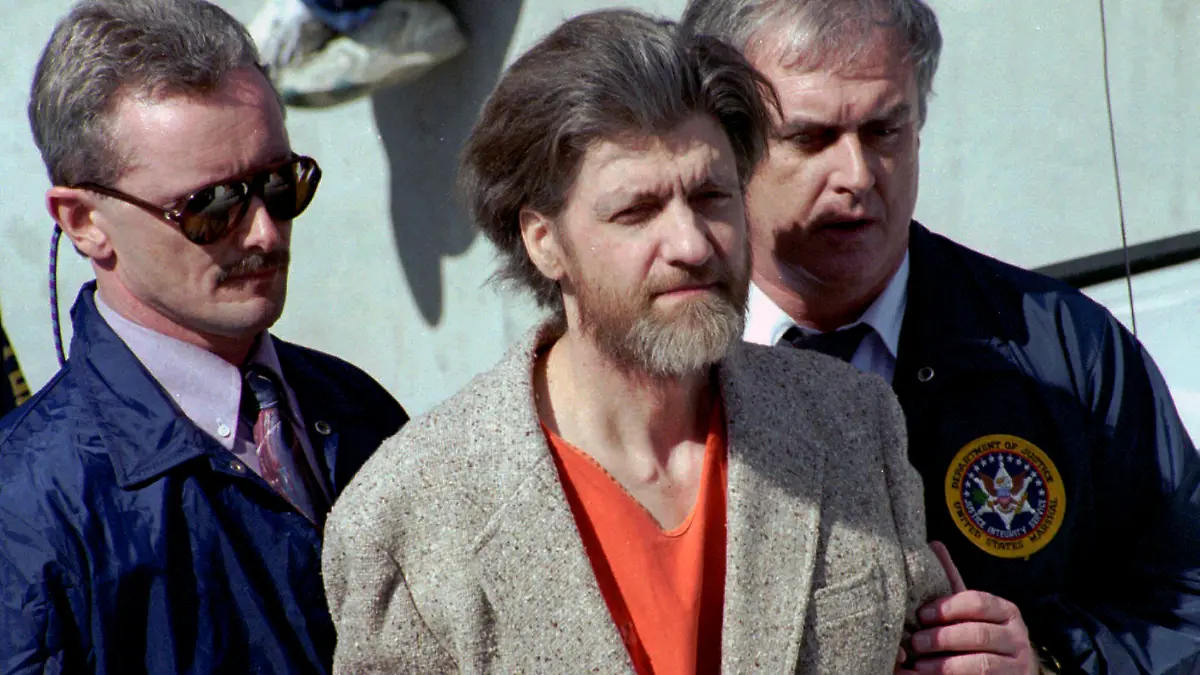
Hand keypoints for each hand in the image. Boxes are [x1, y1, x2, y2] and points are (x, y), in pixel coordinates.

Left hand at [906, 541, 1037, 673]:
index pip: (977, 602)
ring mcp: (1018, 663)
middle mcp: (1018, 636)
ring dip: (945, 664)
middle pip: (977, 633)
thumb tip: (934, 544)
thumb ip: (952, 581)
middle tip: (915, 642)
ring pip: (981, 663)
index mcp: (1006, 610)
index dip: (946, 608)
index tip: (921, 615)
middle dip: (942, 637)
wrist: (1009, 673)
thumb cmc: (981, 637)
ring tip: (919, 664)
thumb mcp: (969, 610)